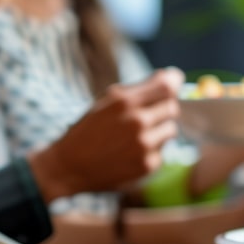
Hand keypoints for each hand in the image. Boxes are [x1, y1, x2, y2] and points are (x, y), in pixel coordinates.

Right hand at [30, 68, 182, 202]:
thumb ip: (137, 89)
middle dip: (162, 109)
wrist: (69, 166)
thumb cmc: (88, 130)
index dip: (174, 81)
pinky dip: (151, 150)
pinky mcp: (147, 165)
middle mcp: (137, 121)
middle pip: (172, 108)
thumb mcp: (105, 102)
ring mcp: (144, 145)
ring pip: (170, 130)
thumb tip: (171, 77)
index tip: (174, 81)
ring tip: (135, 137)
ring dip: (158, 131)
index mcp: (124, 101)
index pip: (167, 86)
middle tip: (145, 116)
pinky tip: (130, 153)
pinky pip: (162, 151)